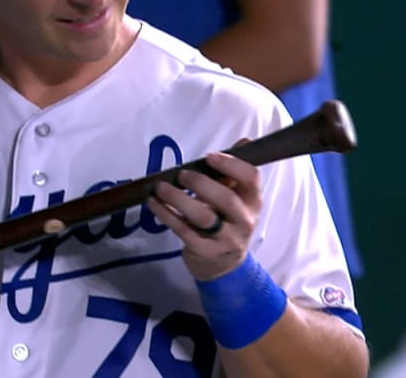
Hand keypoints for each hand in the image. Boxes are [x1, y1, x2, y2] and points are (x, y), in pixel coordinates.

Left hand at [146, 143, 260, 280]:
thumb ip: (234, 172)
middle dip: (201, 183)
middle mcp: (244, 220)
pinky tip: (153, 203)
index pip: (251, 179)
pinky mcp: (205, 251)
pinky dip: (166, 214)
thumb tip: (244, 141)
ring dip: (178, 199)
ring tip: (160, 187)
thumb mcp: (235, 198)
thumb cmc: (226, 221)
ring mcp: (226, 238)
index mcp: (252, 201)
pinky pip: (183, 230)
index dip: (232, 165)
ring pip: (204, 216)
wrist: (223, 265)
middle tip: (181, 174)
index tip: (210, 156)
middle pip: (226, 198)